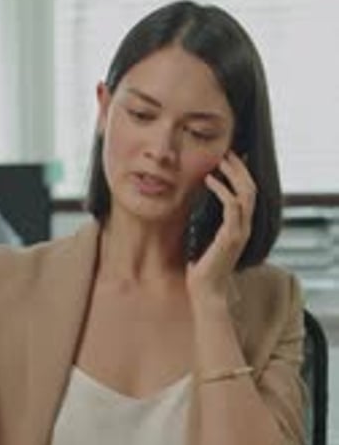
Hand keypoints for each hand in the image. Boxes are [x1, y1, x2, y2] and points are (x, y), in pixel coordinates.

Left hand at [186, 151, 255, 303]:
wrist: (206, 291)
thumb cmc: (201, 268)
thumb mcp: (203, 239)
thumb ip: (204, 224)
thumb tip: (193, 207)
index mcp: (241, 227)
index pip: (248, 194)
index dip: (242, 175)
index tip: (230, 159)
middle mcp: (245, 227)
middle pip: (251, 189)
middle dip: (240, 168)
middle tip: (228, 152)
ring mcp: (240, 232)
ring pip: (246, 194)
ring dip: (234, 174)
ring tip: (221, 161)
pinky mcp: (230, 237)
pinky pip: (231, 206)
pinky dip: (222, 190)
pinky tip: (209, 181)